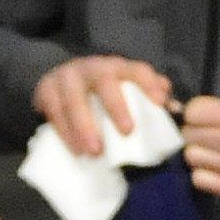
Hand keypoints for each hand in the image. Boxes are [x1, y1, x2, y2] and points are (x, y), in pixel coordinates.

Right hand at [32, 55, 173, 156]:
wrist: (60, 82)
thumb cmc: (102, 91)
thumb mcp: (125, 89)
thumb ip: (149, 97)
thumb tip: (174, 109)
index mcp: (117, 67)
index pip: (136, 70)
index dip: (148, 83)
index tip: (159, 102)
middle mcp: (93, 68)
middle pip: (105, 82)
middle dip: (117, 106)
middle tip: (127, 132)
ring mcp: (67, 77)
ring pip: (75, 99)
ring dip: (85, 127)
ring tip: (95, 152)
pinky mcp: (45, 90)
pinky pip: (54, 112)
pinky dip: (65, 132)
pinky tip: (76, 150)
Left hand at [180, 93, 219, 202]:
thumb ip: (211, 107)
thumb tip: (174, 109)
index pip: (193, 112)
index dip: (192, 116)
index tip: (198, 121)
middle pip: (189, 135)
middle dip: (192, 136)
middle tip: (203, 139)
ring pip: (191, 157)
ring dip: (197, 156)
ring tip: (209, 154)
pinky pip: (199, 179)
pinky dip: (202, 175)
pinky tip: (213, 170)